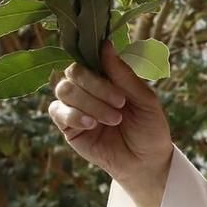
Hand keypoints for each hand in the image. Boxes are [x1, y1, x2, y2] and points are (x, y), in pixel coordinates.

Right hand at [47, 41, 174, 206]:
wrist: (146, 162)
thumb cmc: (149, 129)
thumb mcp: (145, 100)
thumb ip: (124, 75)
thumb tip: (105, 44)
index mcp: (106, 76)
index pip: (88, 57)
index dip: (97, 63)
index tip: (115, 78)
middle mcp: (87, 87)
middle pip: (73, 71)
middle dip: (97, 87)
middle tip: (120, 103)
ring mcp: (75, 106)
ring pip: (64, 89)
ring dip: (90, 103)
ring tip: (113, 120)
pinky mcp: (67, 126)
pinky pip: (57, 111)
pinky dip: (75, 115)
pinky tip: (92, 125)